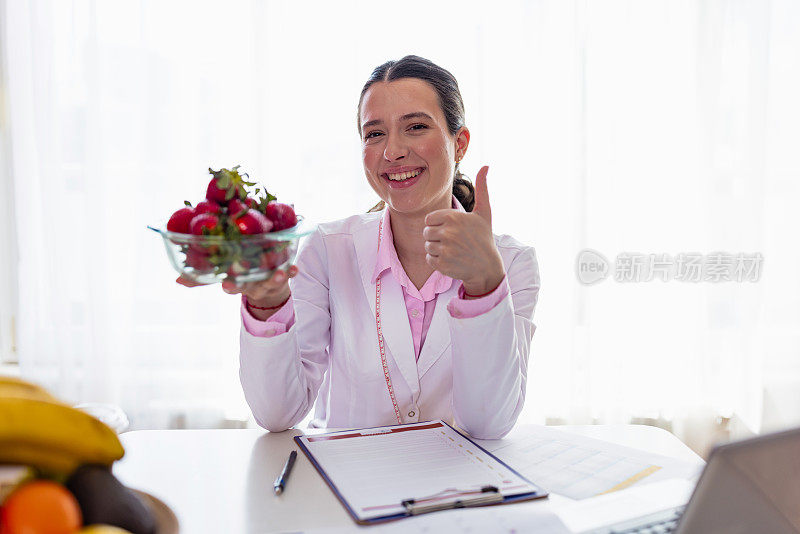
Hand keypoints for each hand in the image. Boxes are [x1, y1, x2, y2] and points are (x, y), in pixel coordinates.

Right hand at [176, 265, 298, 307]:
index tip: (226, 283)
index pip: (231, 286)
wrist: (270, 291)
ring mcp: (269, 281)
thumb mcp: (225, 278)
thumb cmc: (242, 277)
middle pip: (251, 285)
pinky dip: (291, 271)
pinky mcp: (283, 275)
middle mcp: (254, 284)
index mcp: (239, 284)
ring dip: (275, 277)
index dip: (229, 285)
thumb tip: (177, 279)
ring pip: (271, 281)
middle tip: (254, 278)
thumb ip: (204, 278)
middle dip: (250, 283)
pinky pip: (288, 273)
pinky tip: (294, 267)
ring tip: (280, 272)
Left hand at [423, 166, 504, 294]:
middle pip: (426, 233)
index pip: (428, 219)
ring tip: (453, 250)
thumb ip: (482, 188)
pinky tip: (451, 260)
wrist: (487, 267)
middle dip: (436, 237)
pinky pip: (429, 260)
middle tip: (453, 241)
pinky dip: (437, 262)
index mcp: (453, 217)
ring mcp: (445, 250)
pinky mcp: (443, 265)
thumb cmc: (484, 237)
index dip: (438, 225)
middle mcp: (448, 232)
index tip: (452, 229)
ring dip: (437, 249)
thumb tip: (486, 166)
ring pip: (426, 246)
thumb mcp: (484, 212)